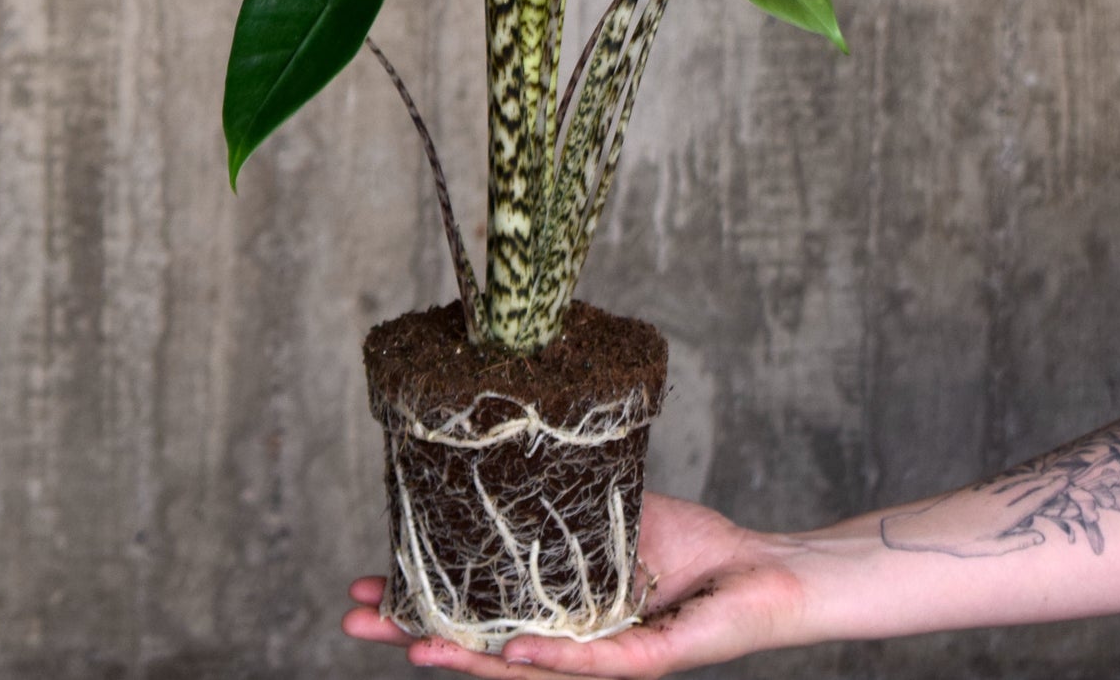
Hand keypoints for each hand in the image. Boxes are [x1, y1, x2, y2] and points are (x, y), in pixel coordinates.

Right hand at [341, 491, 808, 672]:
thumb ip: (567, 506)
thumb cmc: (697, 547)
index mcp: (558, 609)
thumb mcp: (616, 513)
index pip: (479, 610)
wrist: (765, 569)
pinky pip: (590, 664)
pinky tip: (513, 653)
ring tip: (414, 645)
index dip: (422, 599)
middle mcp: (571, 644)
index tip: (363, 584)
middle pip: (482, 647)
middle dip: (416, 633)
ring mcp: (604, 659)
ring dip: (467, 659)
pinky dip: (549, 659)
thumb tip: (509, 460)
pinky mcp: (646, 663)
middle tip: (354, 621)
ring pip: (522, 668)